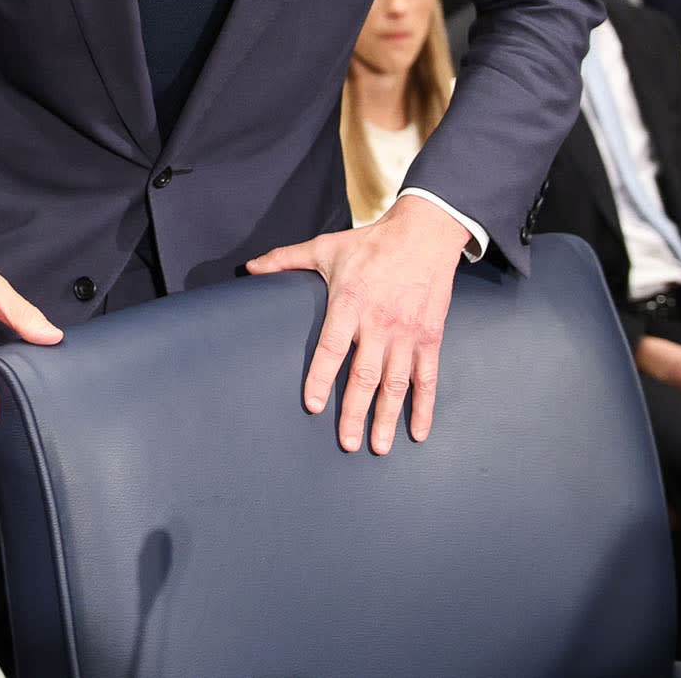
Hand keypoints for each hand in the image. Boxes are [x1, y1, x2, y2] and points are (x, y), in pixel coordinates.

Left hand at [246, 195, 469, 454]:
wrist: (424, 233)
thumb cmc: (371, 243)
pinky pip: (427, 377)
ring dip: (387, 417)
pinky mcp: (430, 337)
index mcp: (350, 303)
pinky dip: (423, 406)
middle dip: (354, 412)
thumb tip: (250, 268)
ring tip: (378, 447)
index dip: (321, 377)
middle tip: (346, 444)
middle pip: (364, 375)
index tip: (312, 405)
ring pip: (396, 383)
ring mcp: (406, 333)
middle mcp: (379, 323)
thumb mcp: (326, 247)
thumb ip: (286, 260)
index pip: (332, 347)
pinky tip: (418, 432)